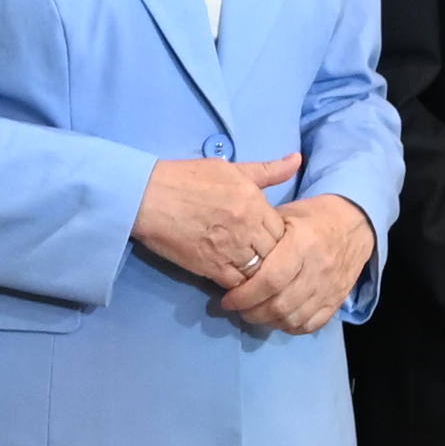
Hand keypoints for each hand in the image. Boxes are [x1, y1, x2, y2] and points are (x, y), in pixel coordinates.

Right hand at [136, 152, 302, 290]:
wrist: (147, 196)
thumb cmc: (187, 178)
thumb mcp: (231, 168)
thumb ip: (267, 170)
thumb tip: (296, 161)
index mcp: (254, 201)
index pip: (284, 229)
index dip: (280, 236)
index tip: (270, 237)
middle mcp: (247, 227)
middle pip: (275, 253)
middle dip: (273, 256)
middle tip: (263, 256)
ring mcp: (230, 249)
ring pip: (259, 271)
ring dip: (258, 273)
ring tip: (253, 270)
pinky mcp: (211, 267)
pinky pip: (237, 284)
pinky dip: (240, 285)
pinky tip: (236, 278)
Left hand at [219, 190, 376, 336]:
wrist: (355, 225)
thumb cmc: (313, 217)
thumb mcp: (286, 214)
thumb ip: (261, 234)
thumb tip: (232, 255)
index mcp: (303, 243)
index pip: (271, 280)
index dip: (245, 295)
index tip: (228, 299)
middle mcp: (318, 269)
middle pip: (280, 304)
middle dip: (252, 312)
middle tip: (238, 308)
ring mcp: (330, 288)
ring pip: (293, 318)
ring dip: (267, 321)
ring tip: (254, 313)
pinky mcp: (337, 301)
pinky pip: (310, 325)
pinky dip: (289, 327)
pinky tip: (277, 318)